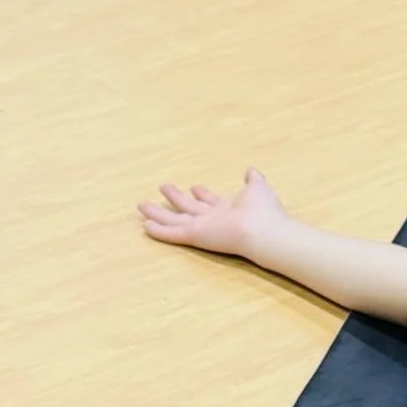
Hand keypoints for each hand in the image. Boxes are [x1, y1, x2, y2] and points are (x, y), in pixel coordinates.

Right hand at [137, 166, 288, 259]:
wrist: (262, 230)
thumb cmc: (264, 211)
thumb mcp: (258, 188)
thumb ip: (253, 181)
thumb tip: (251, 171)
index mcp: (228, 210)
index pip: (211, 202)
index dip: (203, 195)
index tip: (195, 187)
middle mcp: (213, 220)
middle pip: (189, 209)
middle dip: (177, 199)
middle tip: (163, 188)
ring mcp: (203, 228)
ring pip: (174, 220)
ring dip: (159, 213)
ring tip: (142, 205)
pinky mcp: (195, 235)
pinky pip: (173, 232)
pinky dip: (159, 230)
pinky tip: (145, 225)